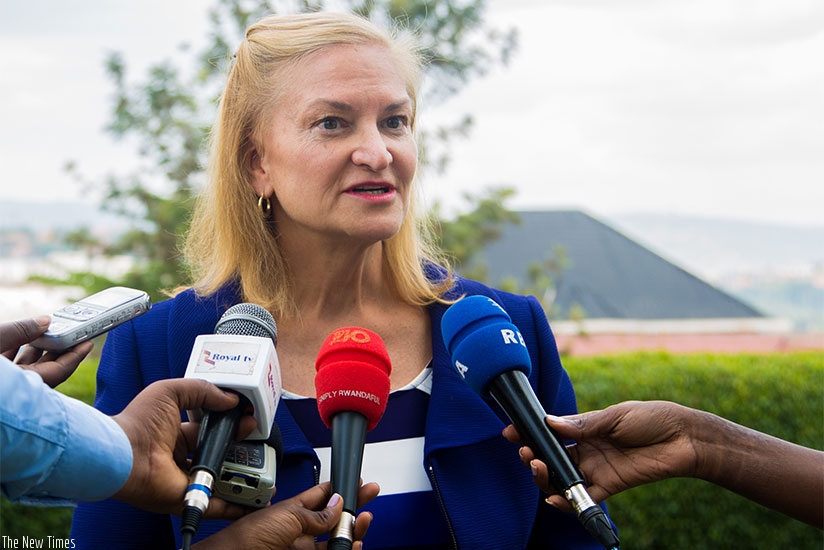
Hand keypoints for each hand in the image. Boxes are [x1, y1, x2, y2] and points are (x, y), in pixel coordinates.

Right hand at [0, 316, 93, 386]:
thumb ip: (19, 331)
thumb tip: (46, 321)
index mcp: (20, 386)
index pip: (58, 372)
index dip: (75, 355)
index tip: (88, 342)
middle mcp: (14, 389)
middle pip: (45, 368)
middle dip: (59, 349)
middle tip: (72, 331)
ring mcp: (5, 384)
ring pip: (27, 366)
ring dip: (38, 347)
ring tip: (47, 329)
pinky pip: (11, 365)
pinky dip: (17, 350)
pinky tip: (21, 337)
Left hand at [111, 378, 258, 518]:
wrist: (123, 454)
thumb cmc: (139, 422)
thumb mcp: (172, 391)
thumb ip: (202, 391)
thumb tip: (230, 399)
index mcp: (175, 434)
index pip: (210, 431)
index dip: (229, 426)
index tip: (249, 421)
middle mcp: (180, 458)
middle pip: (217, 456)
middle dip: (239, 453)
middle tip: (260, 449)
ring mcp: (184, 480)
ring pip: (219, 481)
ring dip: (241, 478)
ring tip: (264, 475)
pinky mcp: (186, 498)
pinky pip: (215, 504)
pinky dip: (235, 505)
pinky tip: (252, 500)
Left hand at [192, 481, 379, 549]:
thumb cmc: (252, 535)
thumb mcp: (288, 516)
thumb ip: (317, 513)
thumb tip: (338, 504)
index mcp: (295, 511)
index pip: (323, 496)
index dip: (341, 488)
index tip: (357, 482)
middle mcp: (301, 529)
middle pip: (334, 517)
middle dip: (353, 506)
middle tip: (369, 495)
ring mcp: (304, 547)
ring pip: (335, 538)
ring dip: (352, 529)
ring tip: (362, 520)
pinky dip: (346, 549)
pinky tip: (353, 544)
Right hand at [503, 400, 698, 510]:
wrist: (684, 438)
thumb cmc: (652, 419)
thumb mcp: (615, 415)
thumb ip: (583, 424)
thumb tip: (550, 423)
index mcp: (585, 429)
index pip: (551, 434)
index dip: (530, 434)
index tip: (511, 432)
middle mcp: (587, 450)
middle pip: (551, 458)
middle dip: (532, 456)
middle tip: (525, 452)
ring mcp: (596, 469)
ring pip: (561, 478)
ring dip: (544, 476)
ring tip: (537, 467)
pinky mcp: (609, 486)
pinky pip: (583, 497)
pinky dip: (566, 500)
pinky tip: (554, 497)